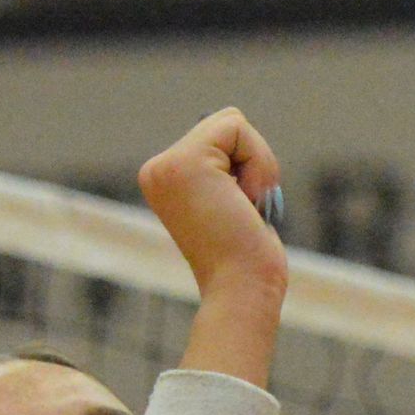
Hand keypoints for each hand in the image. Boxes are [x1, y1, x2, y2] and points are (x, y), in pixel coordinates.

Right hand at [135, 107, 286, 381]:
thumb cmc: (248, 261)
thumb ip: (227, 171)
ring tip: (246, 208)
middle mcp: (156, 171)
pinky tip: (247, 202)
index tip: (240, 212)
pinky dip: (259, 162)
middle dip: (254, 163)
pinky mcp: (185, 163)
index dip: (247, 168)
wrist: (241, 292)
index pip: (219, 137)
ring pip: (232, 122)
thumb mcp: (234, 205)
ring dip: (259, 165)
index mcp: (164, 181)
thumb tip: (236, 129)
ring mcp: (165, 166)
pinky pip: (237, 126)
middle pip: (226, 124)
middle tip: (246, 210)